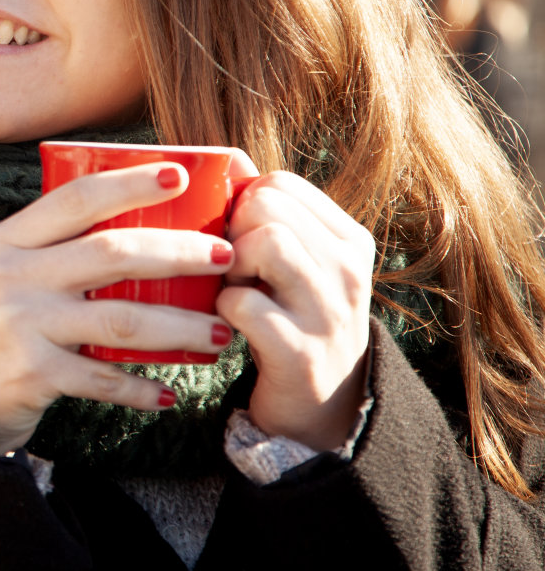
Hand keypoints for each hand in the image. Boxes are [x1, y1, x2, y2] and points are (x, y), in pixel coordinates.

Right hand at [0, 162, 237, 454]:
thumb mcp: (2, 278)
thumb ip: (49, 253)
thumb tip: (134, 230)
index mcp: (5, 241)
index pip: (75, 199)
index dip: (130, 183)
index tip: (179, 176)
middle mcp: (10, 275)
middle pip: (112, 252)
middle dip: (179, 252)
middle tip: (224, 256)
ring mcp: (20, 323)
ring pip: (122, 318)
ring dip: (180, 327)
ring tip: (219, 332)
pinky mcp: (32, 372)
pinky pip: (103, 378)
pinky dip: (140, 388)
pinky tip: (167, 394)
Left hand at [217, 167, 375, 451]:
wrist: (322, 409)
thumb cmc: (291, 319)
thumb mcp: (295, 264)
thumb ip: (266, 215)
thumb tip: (227, 161)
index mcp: (348, 240)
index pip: (280, 183)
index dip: (242, 204)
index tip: (239, 237)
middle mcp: (347, 271)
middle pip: (265, 206)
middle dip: (231, 230)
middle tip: (233, 266)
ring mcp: (328, 312)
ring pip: (262, 243)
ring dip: (228, 265)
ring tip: (234, 288)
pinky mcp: (300, 352)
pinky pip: (242, 302)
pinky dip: (222, 307)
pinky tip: (229, 321)